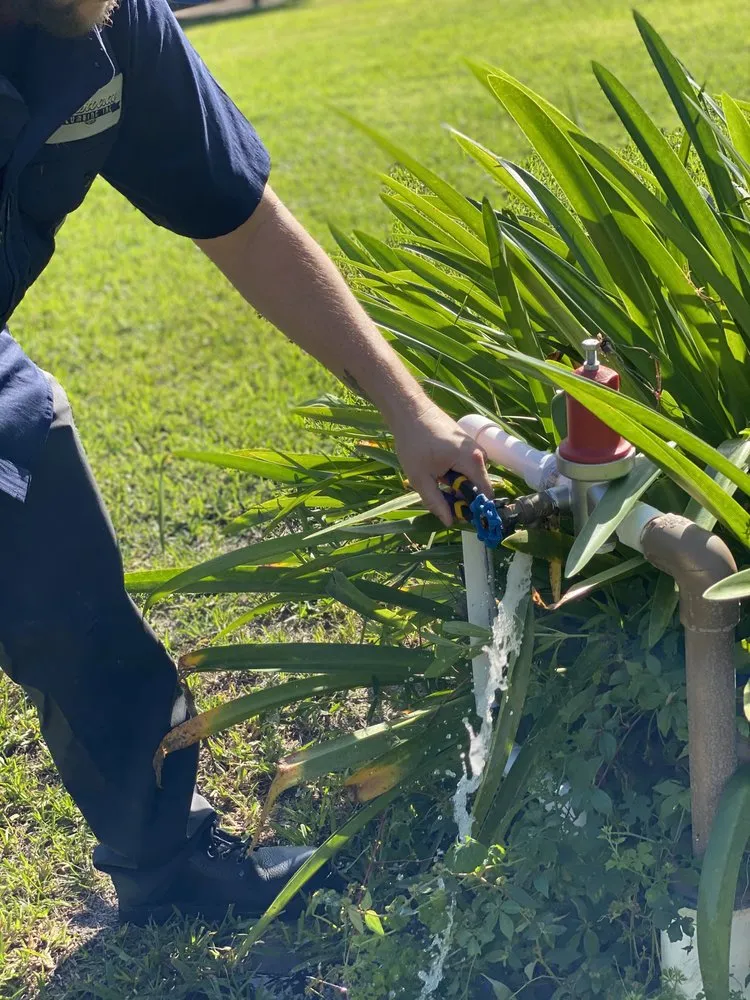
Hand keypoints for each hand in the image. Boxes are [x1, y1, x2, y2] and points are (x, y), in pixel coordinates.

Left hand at [390, 401, 492, 526]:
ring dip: (456, 485)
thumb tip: (450, 522)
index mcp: (473, 461)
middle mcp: (479, 453)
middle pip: (478, 486)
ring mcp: (474, 447)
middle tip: (440, 498)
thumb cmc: (413, 443)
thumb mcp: (420, 478)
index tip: (460, 516)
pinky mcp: (466, 443)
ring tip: (435, 480)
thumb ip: (436, 502)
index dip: (475, 509)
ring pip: (471, 476)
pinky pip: (467, 466)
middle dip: (462, 497)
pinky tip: (437, 469)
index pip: (485, 493)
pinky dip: (455, 473)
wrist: (409, 410)